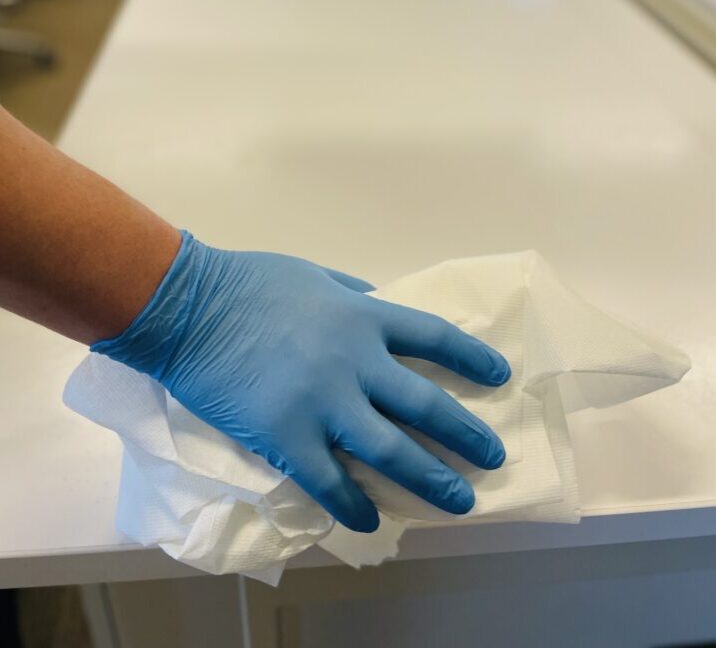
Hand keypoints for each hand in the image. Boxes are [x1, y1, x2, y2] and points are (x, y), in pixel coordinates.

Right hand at [93, 232, 510, 531]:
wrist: (189, 309)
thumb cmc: (249, 284)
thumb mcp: (315, 275)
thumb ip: (354, 294)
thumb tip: (381, 306)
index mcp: (363, 317)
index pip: (434, 338)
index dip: (472, 359)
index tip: (499, 376)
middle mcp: (356, 362)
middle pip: (426, 405)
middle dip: (467, 434)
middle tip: (493, 456)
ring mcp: (324, 403)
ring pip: (392, 452)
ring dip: (432, 479)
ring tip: (460, 500)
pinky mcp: (287, 438)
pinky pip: (330, 483)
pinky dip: (354, 506)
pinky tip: (370, 520)